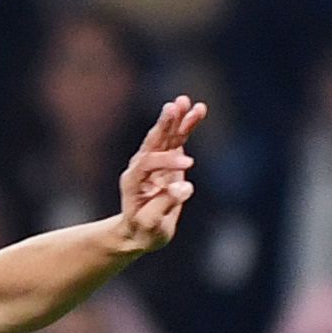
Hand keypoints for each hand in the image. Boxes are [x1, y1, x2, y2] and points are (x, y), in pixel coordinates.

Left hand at [116, 96, 205, 255]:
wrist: (140, 231)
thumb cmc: (145, 231)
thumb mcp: (152, 225)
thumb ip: (166, 205)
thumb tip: (185, 187)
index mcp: (133, 181)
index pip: (148, 164)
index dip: (167, 161)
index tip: (188, 165)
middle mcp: (140, 167)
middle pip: (152, 142)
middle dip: (163, 126)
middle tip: (173, 108)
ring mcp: (153, 160)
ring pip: (165, 136)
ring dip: (176, 119)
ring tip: (185, 101)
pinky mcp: (167, 159)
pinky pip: (177, 139)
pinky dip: (186, 125)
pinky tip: (198, 110)